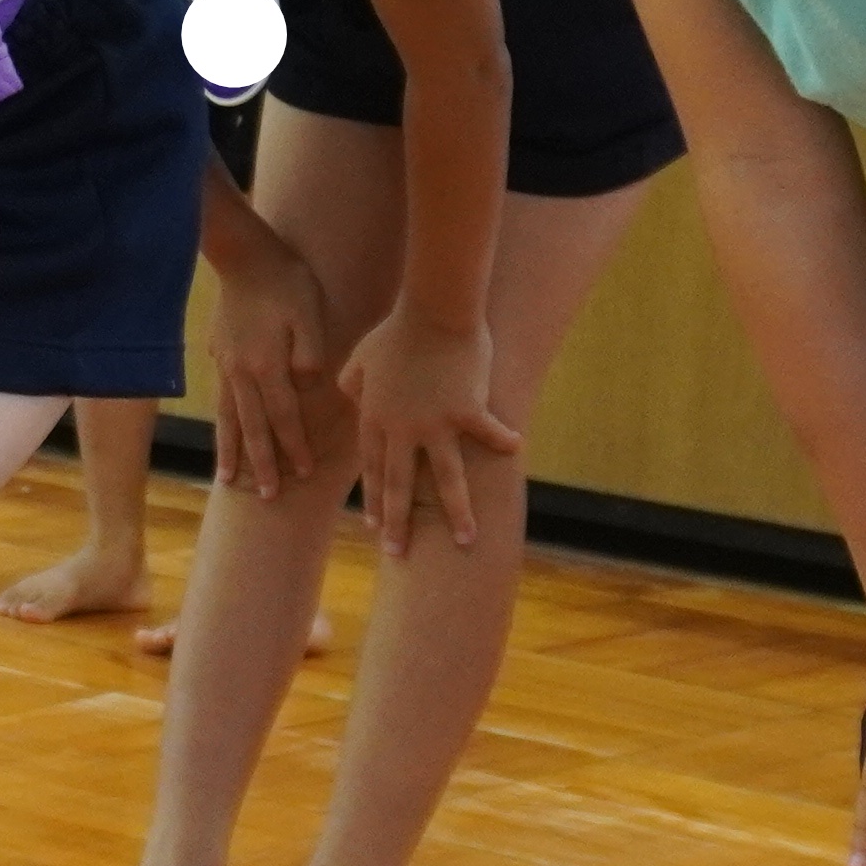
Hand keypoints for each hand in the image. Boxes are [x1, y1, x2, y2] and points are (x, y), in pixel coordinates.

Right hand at [203, 227, 342, 500]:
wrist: (244, 253)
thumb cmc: (286, 280)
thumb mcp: (309, 311)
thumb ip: (309, 351)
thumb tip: (306, 385)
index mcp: (266, 365)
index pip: (283, 417)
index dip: (294, 446)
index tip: (303, 474)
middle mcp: (241, 372)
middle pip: (253, 427)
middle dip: (261, 464)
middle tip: (267, 498)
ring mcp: (225, 364)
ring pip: (229, 418)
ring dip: (231, 450)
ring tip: (227, 479)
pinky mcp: (218, 354)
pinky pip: (220, 399)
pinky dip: (221, 423)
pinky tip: (223, 433)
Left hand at [342, 307, 519, 552]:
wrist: (431, 312)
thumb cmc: (395, 331)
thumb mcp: (360, 358)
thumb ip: (352, 382)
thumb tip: (350, 396)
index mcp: (376, 418)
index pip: (372, 468)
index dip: (373, 498)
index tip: (373, 526)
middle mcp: (403, 429)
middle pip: (399, 484)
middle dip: (398, 522)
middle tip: (398, 553)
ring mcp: (436, 423)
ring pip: (445, 479)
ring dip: (457, 513)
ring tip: (467, 540)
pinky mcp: (468, 410)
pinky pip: (487, 434)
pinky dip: (501, 440)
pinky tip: (515, 450)